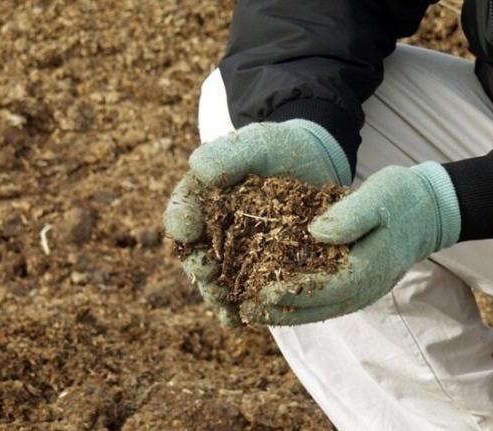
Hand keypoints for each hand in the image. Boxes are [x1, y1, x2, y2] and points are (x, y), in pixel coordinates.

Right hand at [163, 120, 351, 325]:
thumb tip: (198, 168)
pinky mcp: (258, 271)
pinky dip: (239, 308)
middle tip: (207, 271)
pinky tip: (240, 320)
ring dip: (216, 294)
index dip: (181, 221)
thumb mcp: (255, 144)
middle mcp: (210, 231)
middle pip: (194, 253)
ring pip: (216, 279)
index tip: (187, 228)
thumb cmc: (276, 150)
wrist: (312, 164)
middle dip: (198, 265)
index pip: (181, 212)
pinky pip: (243, 293)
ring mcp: (233, 254)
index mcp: (200, 198)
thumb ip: (227, 155)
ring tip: (223, 303)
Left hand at [240, 162, 460, 324]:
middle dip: (280, 312)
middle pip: (317, 308)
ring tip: (252, 310)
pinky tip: (274, 298)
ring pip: (319, 309)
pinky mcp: (355, 283)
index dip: (292, 294)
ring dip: (285, 313)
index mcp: (369, 268)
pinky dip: (298, 303)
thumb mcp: (378, 197)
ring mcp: (361, 289)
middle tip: (246, 310)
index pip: (325, 289)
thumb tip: (315, 233)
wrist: (428, 210)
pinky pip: (324, 300)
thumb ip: (351, 216)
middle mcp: (364, 287)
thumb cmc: (402, 198)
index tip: (261, 294)